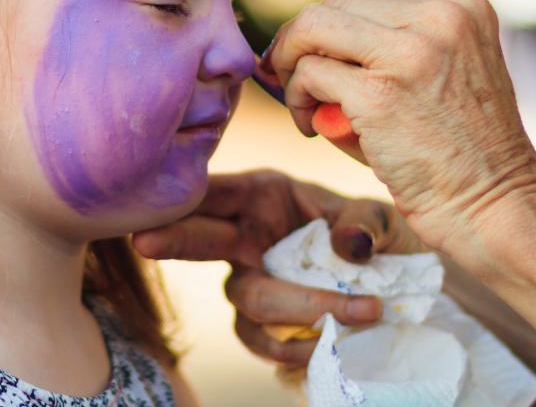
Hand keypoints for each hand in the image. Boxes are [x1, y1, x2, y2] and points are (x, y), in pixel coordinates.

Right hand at [133, 169, 421, 367]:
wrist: (392, 277)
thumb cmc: (375, 233)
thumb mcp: (377, 215)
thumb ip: (361, 222)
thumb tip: (346, 247)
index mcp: (262, 194)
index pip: (217, 191)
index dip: (188, 197)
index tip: (164, 200)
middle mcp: (245, 232)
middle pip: (201, 238)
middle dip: (173, 240)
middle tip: (143, 243)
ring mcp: (249, 275)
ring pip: (246, 297)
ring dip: (296, 310)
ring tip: (353, 314)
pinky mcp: (262, 317)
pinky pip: (257, 336)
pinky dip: (289, 344)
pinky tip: (325, 341)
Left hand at [263, 0, 535, 256]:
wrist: (497, 210)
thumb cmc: (460, 152)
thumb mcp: (440, 75)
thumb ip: (385, 49)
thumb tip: (300, 45)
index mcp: (461, 7)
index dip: (332, 28)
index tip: (318, 57)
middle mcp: (440, 17)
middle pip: (335, 4)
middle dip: (305, 41)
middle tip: (301, 82)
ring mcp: (409, 53)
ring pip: (312, 26)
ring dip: (292, 63)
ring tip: (305, 105)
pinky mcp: (378, 93)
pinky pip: (308, 73)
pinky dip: (296, 97)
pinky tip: (311, 127)